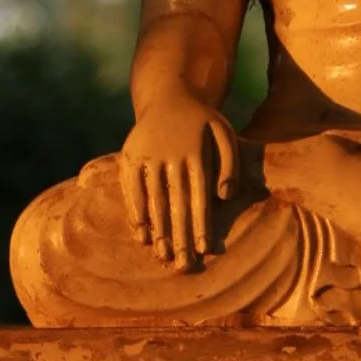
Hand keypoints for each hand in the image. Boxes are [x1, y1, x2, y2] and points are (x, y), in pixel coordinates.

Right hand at [119, 101, 237, 269]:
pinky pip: (132, 190)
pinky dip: (136, 213)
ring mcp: (148, 157)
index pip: (200, 197)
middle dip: (181, 237)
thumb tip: (225, 196)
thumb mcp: (225, 133)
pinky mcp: (130, 157)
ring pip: (154, 200)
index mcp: (196, 154)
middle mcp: (171, 157)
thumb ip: (230, 164)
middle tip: (184, 265)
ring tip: (164, 255)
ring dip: (158, 230)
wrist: (168, 95)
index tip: (205, 249)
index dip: (202, 224)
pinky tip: (142, 234)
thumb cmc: (201, 122)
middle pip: (177, 204)